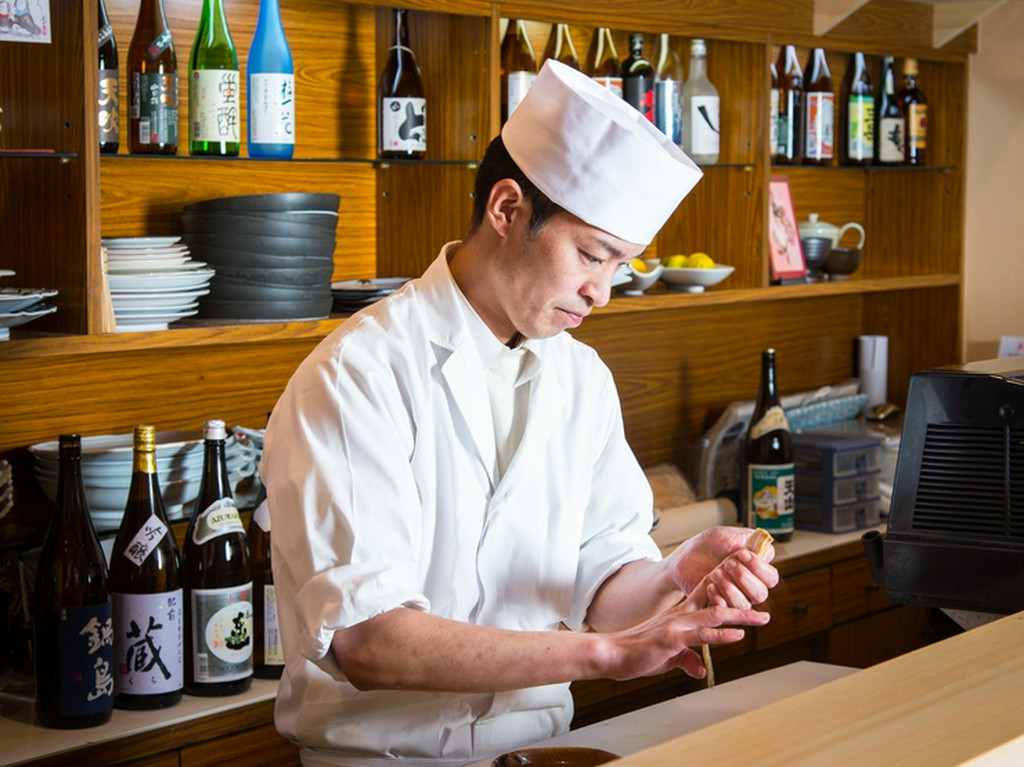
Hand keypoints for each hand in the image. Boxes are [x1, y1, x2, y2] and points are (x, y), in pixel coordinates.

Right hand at [597, 598, 770, 680]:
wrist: (613, 654)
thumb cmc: (637, 653)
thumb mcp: (668, 656)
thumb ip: (686, 659)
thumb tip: (701, 670)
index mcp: (680, 615)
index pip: (706, 594)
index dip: (725, 584)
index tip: (744, 577)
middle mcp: (681, 615)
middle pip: (717, 600)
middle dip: (743, 599)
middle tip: (765, 600)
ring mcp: (677, 625)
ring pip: (714, 614)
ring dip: (740, 615)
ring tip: (761, 617)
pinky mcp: (673, 639)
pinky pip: (702, 636)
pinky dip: (722, 635)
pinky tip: (738, 635)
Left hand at [664, 526, 778, 608]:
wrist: (685, 556)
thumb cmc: (709, 544)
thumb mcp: (729, 535)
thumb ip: (749, 539)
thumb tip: (764, 548)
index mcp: (757, 570)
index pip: (771, 577)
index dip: (759, 567)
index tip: (742, 554)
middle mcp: (750, 587)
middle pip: (761, 594)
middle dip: (744, 577)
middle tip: (727, 564)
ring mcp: (735, 598)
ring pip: (744, 604)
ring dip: (730, 587)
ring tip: (716, 573)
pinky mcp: (720, 606)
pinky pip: (726, 611)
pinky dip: (719, 598)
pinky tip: (710, 586)